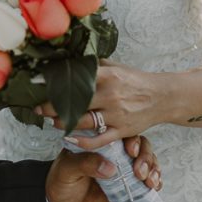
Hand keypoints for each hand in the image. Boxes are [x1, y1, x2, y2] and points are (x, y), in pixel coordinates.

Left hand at [39, 61, 163, 148]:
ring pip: (83, 122)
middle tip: (38, 109)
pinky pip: (98, 140)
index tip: (39, 85)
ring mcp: (117, 115)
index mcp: (109, 77)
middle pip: (75, 103)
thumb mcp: (116, 67)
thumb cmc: (136, 81)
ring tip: (52, 121)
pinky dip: (82, 142)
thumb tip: (70, 60)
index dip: (56, 83)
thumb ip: (94, 66)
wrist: (163, 97)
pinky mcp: (122, 131)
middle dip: (52, 107)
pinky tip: (68, 138)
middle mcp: (111, 95)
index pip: (77, 80)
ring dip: (63, 123)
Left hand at [45, 137, 161, 201]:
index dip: (130, 139)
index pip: (120, 132)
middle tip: (139, 171)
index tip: (131, 151)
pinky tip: (155, 186)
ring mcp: (123, 168)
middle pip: (139, 145)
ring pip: (147, 160)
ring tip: (149, 182)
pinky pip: (147, 179)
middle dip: (145, 156)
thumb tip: (111, 169)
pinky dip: (155, 180)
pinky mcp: (128, 185)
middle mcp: (114, 152)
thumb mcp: (67, 170)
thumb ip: (85, 164)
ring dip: (153, 168)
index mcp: (98, 142)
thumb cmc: (61, 183)